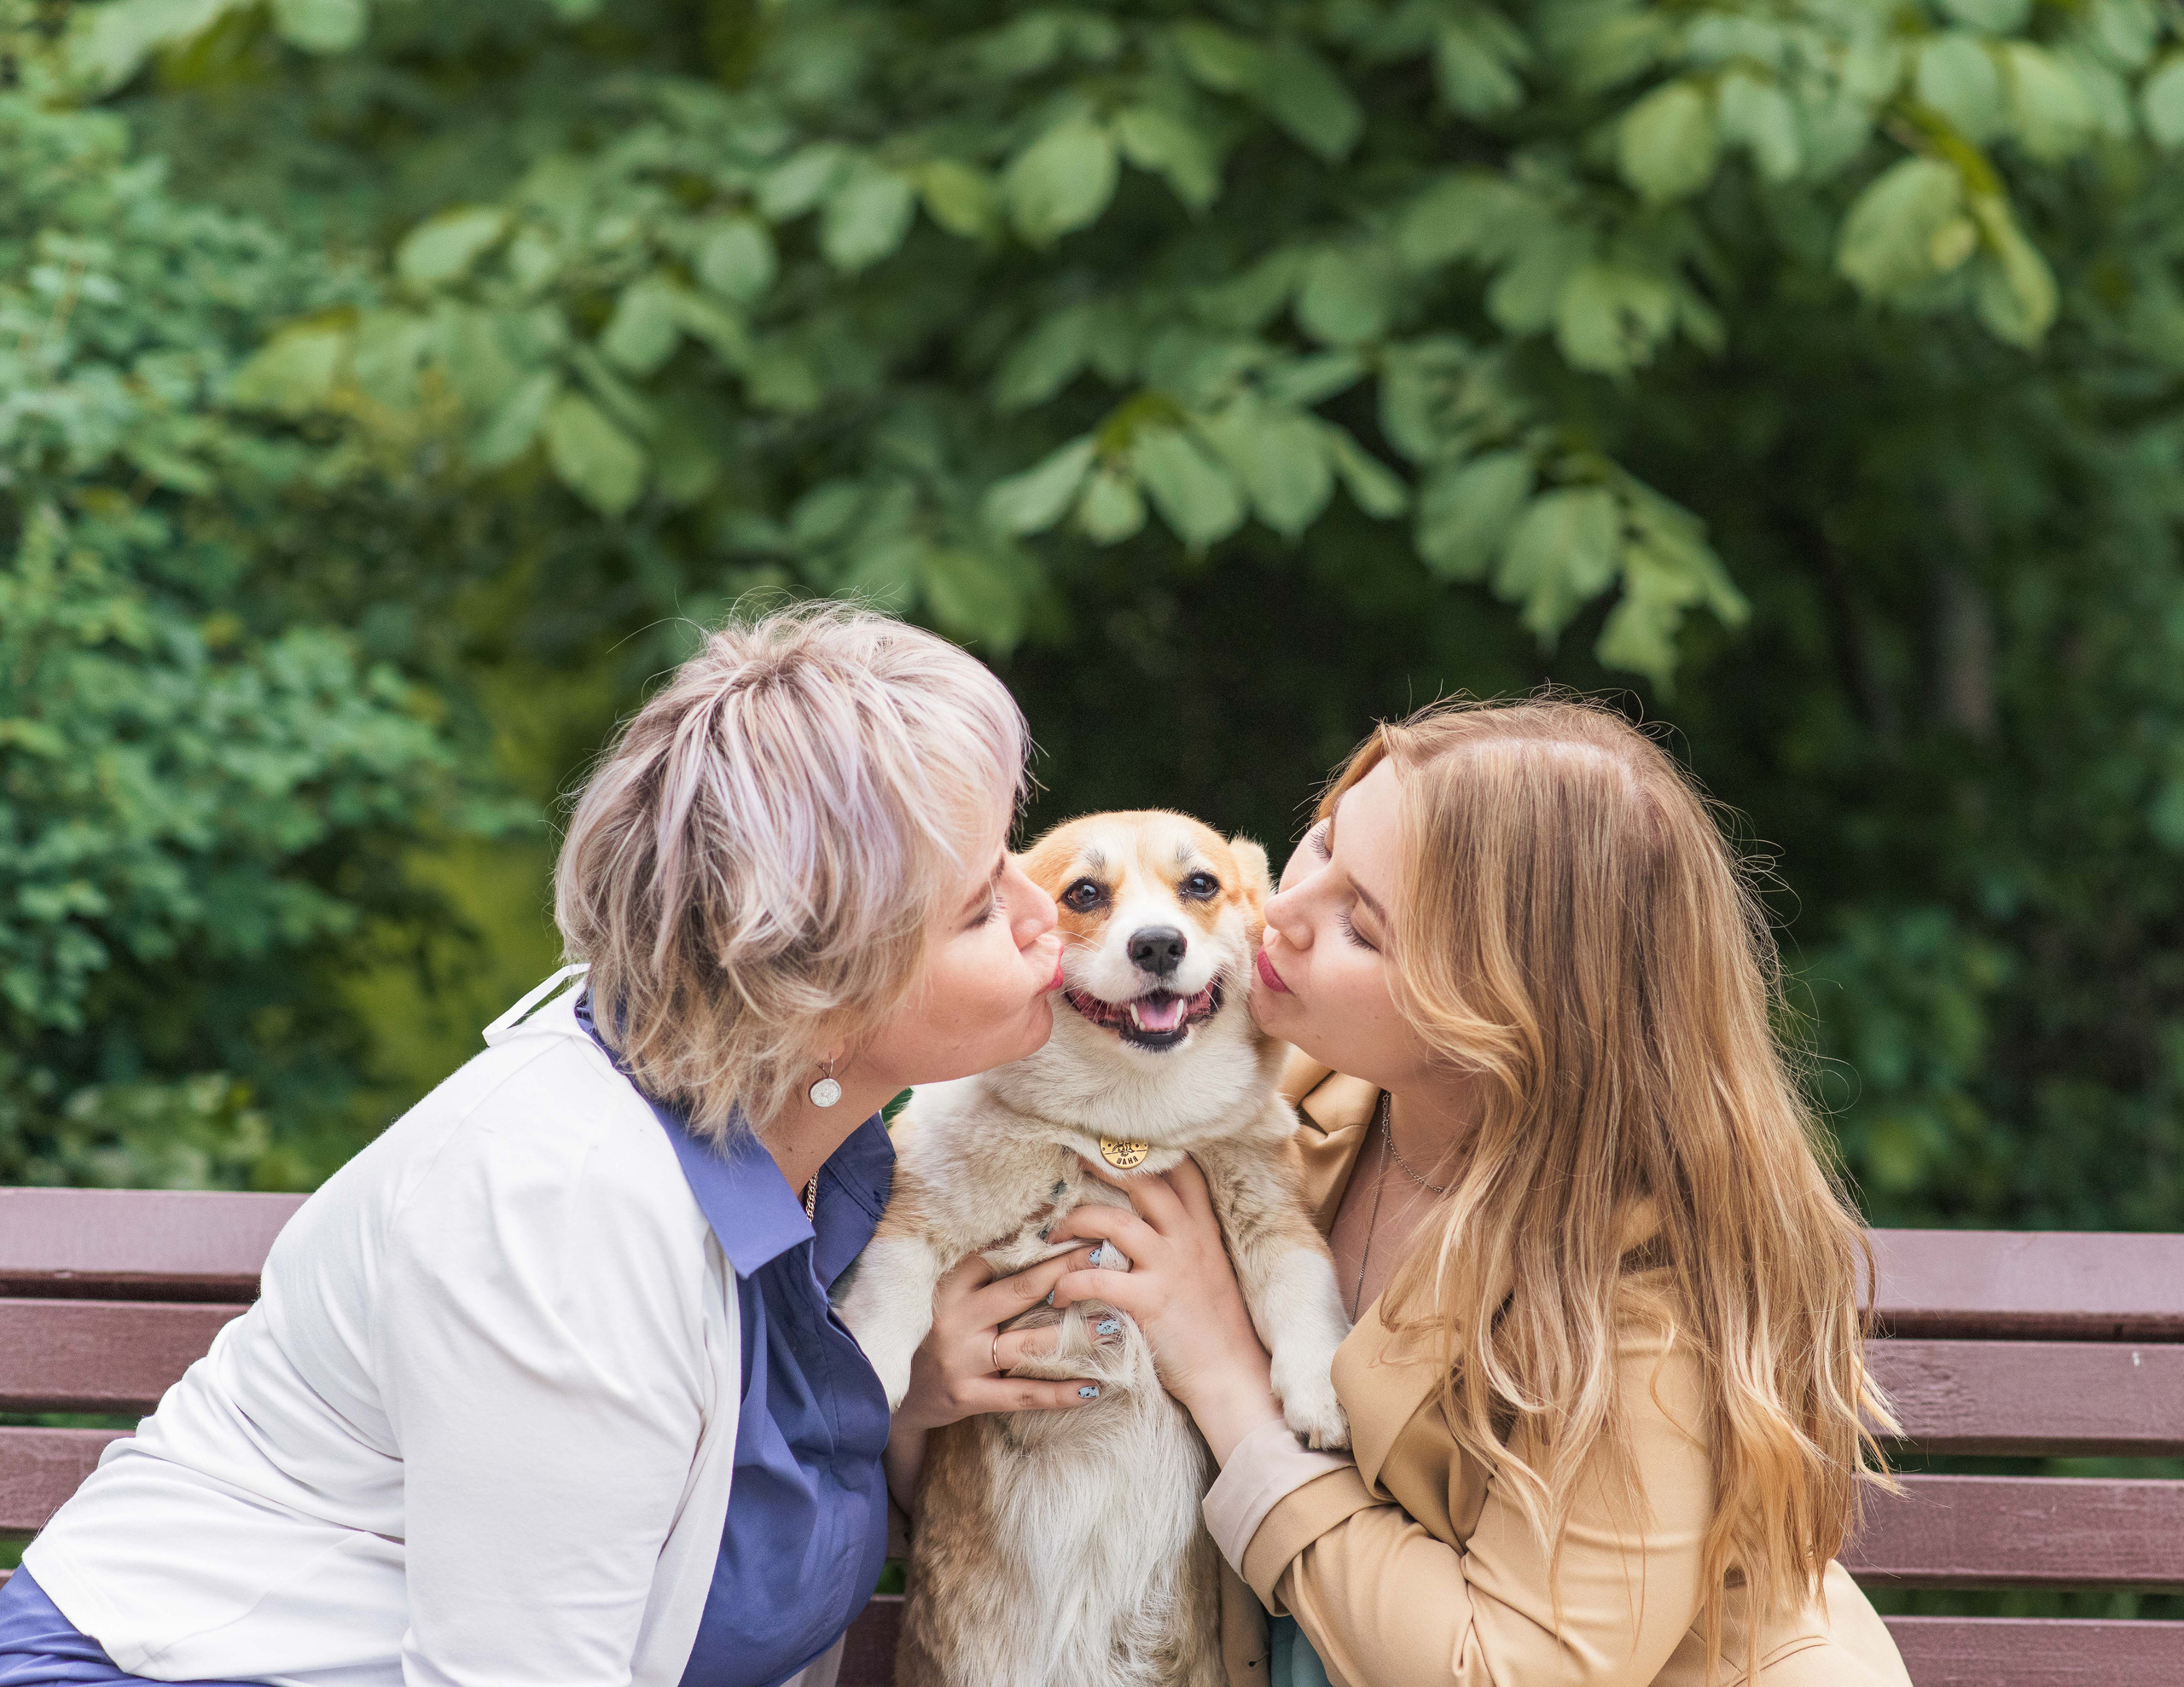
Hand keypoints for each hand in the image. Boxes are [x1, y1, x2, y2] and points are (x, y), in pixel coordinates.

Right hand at [892, 1250, 1105, 1432]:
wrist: (882, 1393)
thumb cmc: (924, 1334)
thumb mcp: (938, 1295)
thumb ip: (974, 1272)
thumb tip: (1027, 1233)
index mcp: (948, 1286)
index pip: (997, 1253)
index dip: (1037, 1238)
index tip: (1073, 1222)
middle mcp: (955, 1318)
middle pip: (1021, 1290)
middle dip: (1066, 1271)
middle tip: (1104, 1254)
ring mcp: (962, 1359)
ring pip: (1029, 1343)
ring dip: (1076, 1335)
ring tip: (1114, 1325)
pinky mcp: (968, 1396)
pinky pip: (1023, 1394)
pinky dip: (1061, 1393)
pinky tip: (1094, 1388)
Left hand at [1048, 1156, 1284, 1462]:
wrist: (1232, 1376)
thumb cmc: (1216, 1326)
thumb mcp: (1210, 1269)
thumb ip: (1186, 1240)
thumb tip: (1147, 1220)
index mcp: (1202, 1228)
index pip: (1181, 1170)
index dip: (1147, 1150)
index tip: (1114, 1140)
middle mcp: (1188, 1239)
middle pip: (1143, 1181)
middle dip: (1102, 1166)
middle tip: (1069, 1161)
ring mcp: (1170, 1268)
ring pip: (1114, 1222)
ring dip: (1075, 1221)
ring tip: (1050, 1233)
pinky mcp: (1151, 1302)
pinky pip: (1097, 1279)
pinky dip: (1069, 1282)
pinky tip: (1056, 1293)